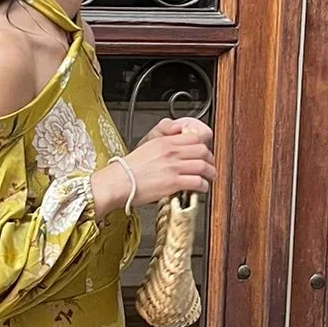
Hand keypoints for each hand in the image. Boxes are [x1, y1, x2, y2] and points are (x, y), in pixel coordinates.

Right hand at [93, 117, 214, 214]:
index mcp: (164, 142)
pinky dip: (203, 186)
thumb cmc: (127, 170)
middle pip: (202, 150)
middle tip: (209, 166)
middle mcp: (171, 152)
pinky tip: (201, 188)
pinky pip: (197, 181)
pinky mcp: (173, 182)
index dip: (202, 145)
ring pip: (203, 166)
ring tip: (209, 178)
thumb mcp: (145, 148)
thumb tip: (173, 151)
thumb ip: (162, 147)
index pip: (193, 138)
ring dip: (210, 173)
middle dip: (209, 159)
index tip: (203, 153)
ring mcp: (173, 166)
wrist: (118, 182)